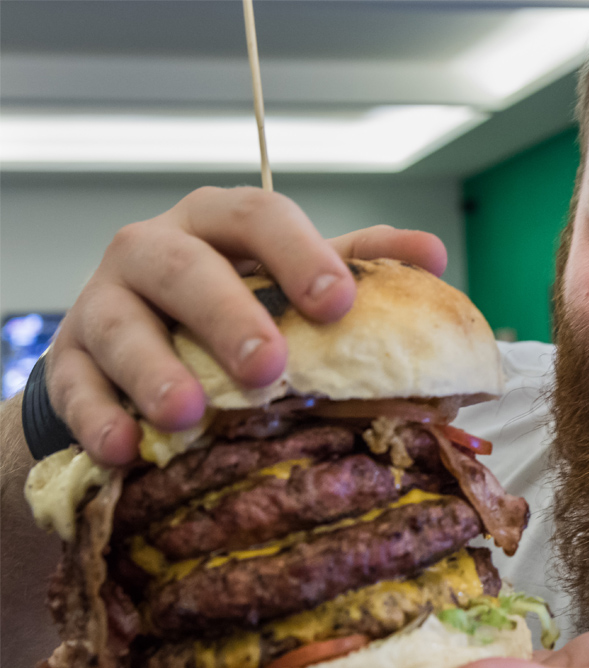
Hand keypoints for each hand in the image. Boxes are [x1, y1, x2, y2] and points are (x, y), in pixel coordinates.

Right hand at [44, 186, 448, 465]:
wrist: (136, 345)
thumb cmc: (234, 307)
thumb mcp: (293, 279)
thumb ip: (360, 261)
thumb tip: (433, 256)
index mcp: (220, 223)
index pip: (258, 215)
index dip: (298, 253)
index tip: (337, 300)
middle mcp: (155, 249)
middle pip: (183, 265)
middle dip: (226, 314)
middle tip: (268, 368)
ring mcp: (104, 302)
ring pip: (118, 323)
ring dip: (153, 368)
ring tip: (187, 413)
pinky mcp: (70, 359)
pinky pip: (72, 384)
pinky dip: (97, 416)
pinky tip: (125, 447)